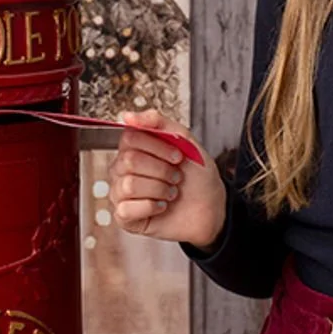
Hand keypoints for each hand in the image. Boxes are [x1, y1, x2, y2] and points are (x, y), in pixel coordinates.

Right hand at [107, 107, 227, 249]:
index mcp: (135, 148)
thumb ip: (157, 122)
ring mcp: (121, 193)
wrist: (211, 208)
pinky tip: (161, 207)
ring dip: (159, 189)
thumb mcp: (185, 140)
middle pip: (129, 161)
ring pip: (128, 185)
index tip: (178, 157)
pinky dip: (151, 207)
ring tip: (170, 193)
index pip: (129, 138)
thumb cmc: (197, 176)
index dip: (158, 147)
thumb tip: (127, 116)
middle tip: (176, 177)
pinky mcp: (124, 217)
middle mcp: (123, 169)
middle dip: (162, 170)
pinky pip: (126, 209)